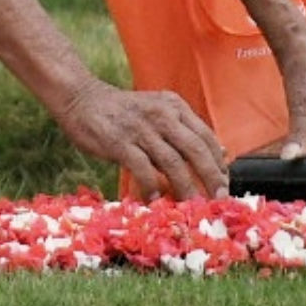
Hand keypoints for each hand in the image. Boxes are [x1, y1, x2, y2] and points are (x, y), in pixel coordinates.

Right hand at [52, 80, 230, 200]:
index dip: (218, 162)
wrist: (81, 98)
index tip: (224, 184)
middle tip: (219, 199)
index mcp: (174, 106)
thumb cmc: (122, 112)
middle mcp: (162, 115)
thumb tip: (220, 154)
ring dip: (186, 188)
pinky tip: (154, 201)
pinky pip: (143, 170)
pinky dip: (151, 188)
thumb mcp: (158, 111)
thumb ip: (184, 131)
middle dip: (211, 177)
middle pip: (196, 149)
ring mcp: (141, 129)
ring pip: (173, 163)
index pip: (205, 136)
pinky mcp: (120, 143)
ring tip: (192, 208)